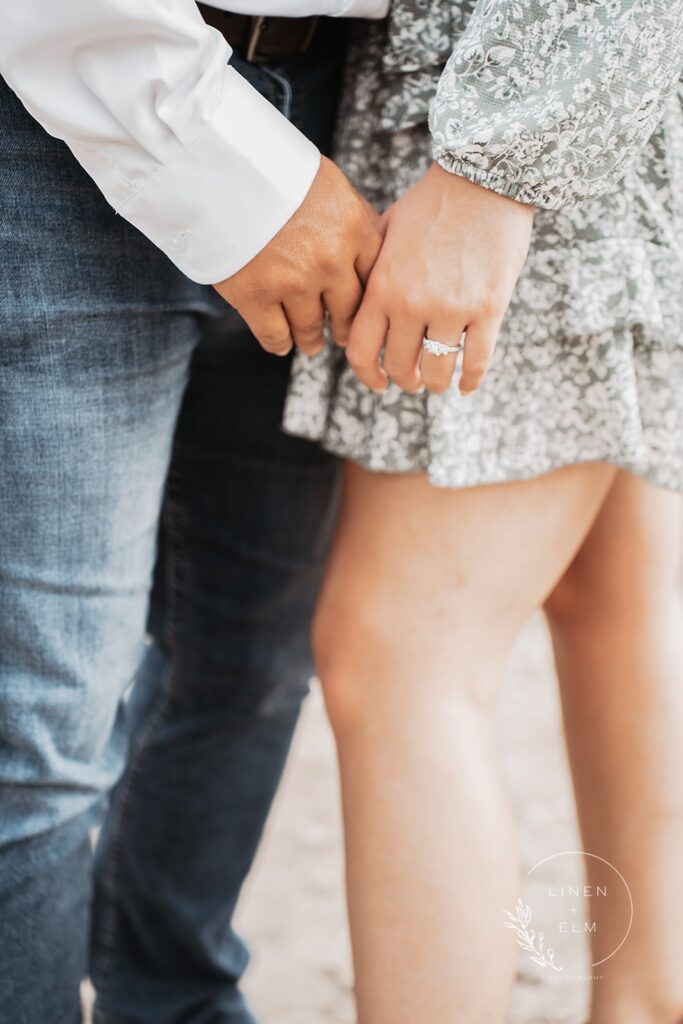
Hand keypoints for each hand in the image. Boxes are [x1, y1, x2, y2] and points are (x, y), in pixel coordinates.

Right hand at [214, 157, 381, 355]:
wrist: (220, 163)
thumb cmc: (274, 167)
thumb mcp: (330, 182)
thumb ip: (353, 217)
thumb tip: (372, 244)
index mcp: (353, 229)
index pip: (374, 278)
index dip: (369, 299)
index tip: (364, 309)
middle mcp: (330, 260)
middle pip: (347, 311)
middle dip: (343, 326)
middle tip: (340, 335)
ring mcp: (294, 282)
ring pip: (311, 328)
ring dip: (312, 339)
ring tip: (311, 343)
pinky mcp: (256, 296)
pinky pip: (275, 335)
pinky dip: (280, 343)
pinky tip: (282, 345)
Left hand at [346, 162, 533, 394]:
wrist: (484, 175)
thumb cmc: (433, 201)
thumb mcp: (386, 230)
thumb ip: (369, 270)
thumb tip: (355, 305)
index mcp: (383, 286)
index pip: (362, 352)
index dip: (368, 376)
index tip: (378, 382)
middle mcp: (412, 303)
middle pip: (401, 367)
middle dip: (405, 381)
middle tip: (412, 381)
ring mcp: (452, 308)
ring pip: (437, 371)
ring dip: (436, 384)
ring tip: (438, 383)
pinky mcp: (489, 308)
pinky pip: (476, 361)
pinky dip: (469, 381)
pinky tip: (465, 386)